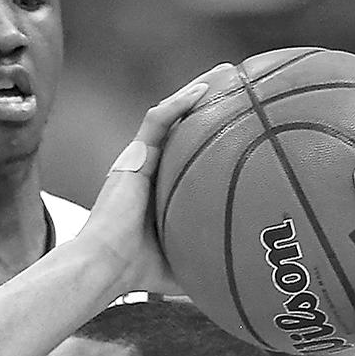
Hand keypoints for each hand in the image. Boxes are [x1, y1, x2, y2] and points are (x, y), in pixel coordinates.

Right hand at [82, 66, 232, 291]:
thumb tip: (249, 282)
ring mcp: (140, 158)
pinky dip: (179, 102)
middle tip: (241, 87)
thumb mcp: (187, 265)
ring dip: (197, 90)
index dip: (213, 132)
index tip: (243, 121)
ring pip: (170, 113)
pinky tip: (204, 89)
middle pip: (183, 125)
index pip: (191, 152)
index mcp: (162, 187)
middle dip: (210, 103)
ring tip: (226, 73)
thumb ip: (212, 263)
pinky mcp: (132, 155)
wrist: (105, 266)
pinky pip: (157, 119)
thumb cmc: (139, 272)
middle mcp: (151, 167)